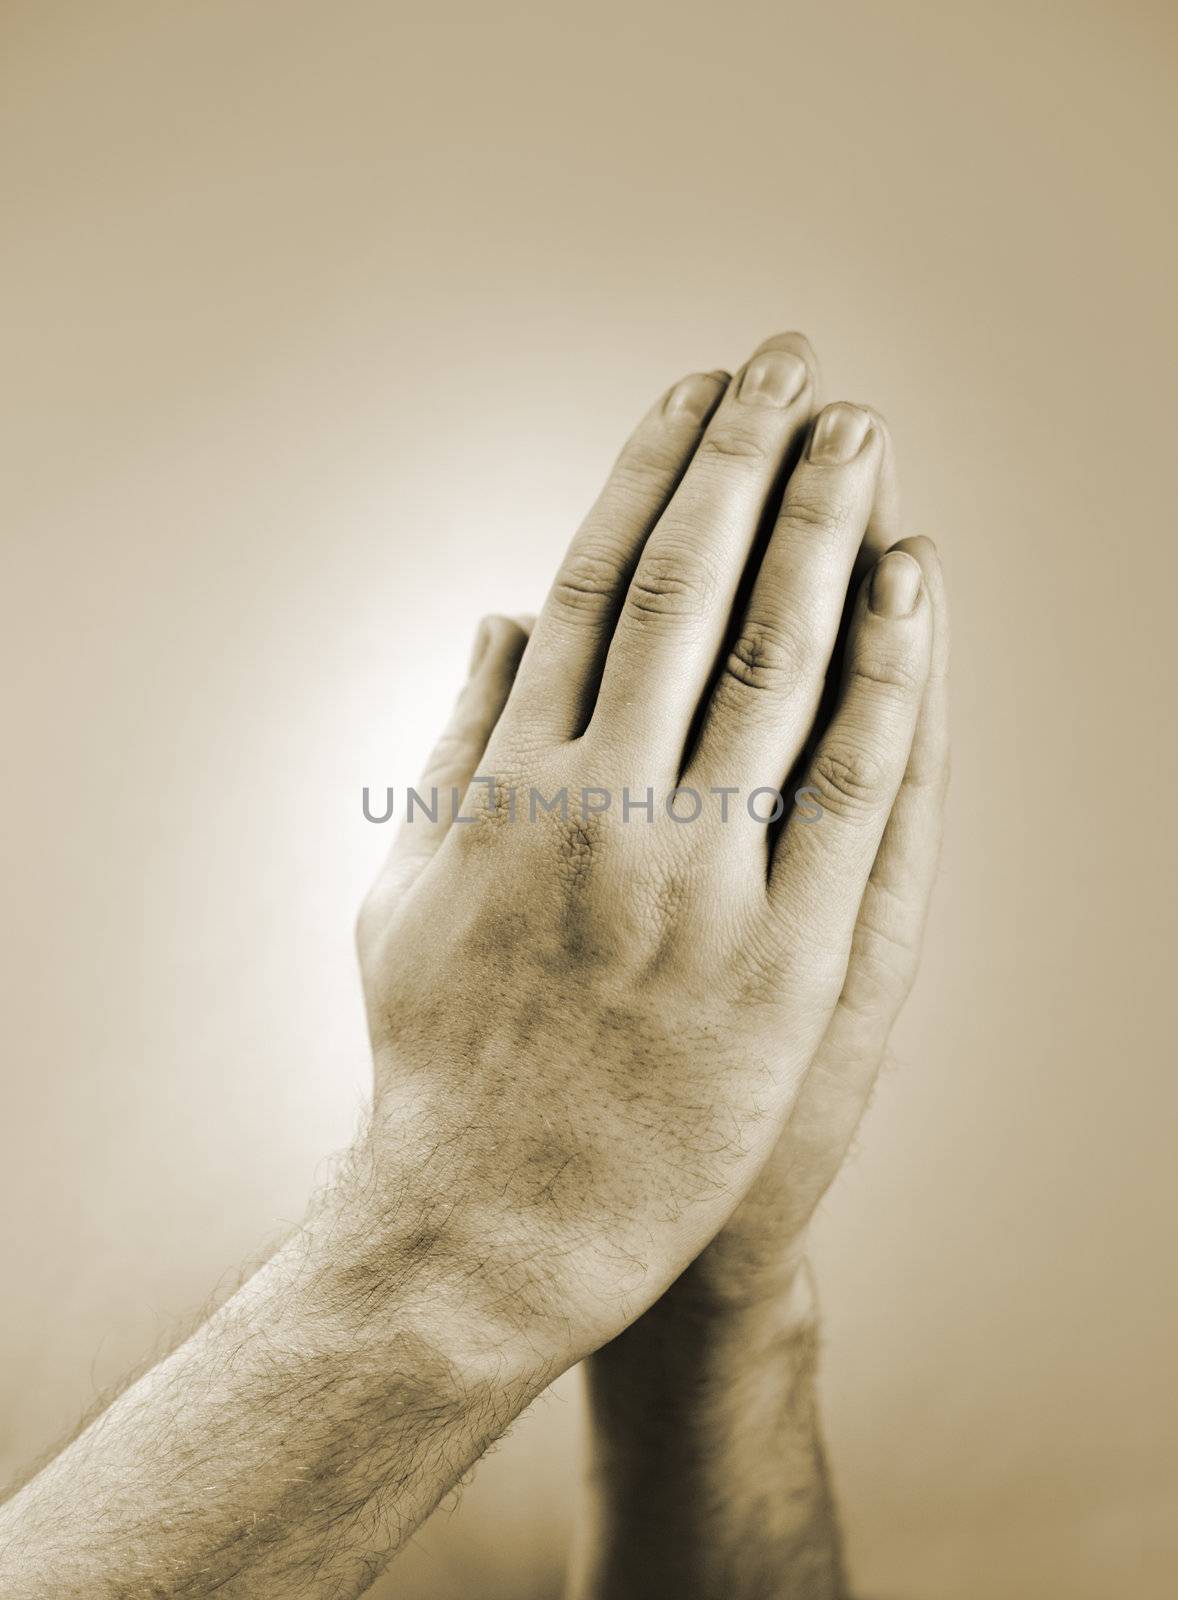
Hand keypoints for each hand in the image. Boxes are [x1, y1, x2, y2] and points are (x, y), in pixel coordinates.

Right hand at [354, 332, 932, 1369]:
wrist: (488, 1227)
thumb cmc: (441, 1063)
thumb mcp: (409, 891)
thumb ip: (452, 746)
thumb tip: (489, 620)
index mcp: (504, 782)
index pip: (584, 583)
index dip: (646, 473)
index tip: (693, 392)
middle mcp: (597, 805)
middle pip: (681, 589)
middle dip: (740, 458)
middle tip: (790, 359)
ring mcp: (694, 877)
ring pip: (772, 661)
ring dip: (822, 529)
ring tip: (859, 428)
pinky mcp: (783, 956)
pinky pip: (853, 786)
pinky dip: (889, 672)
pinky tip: (915, 579)